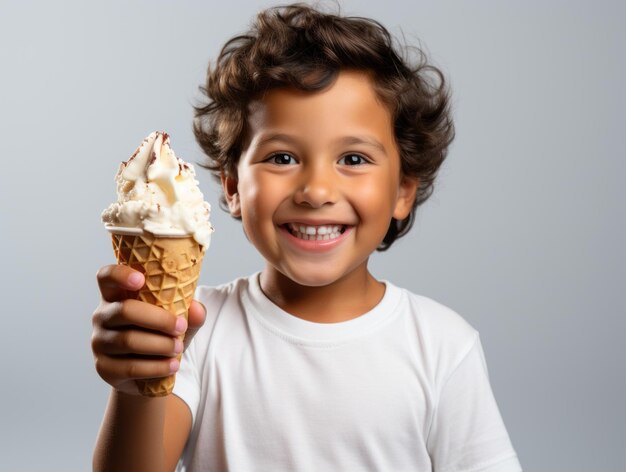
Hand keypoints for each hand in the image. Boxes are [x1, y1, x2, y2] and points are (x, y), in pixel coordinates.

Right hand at [92, 264, 205, 394]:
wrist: (148, 373)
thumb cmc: (161, 335)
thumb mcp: (177, 320)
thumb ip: (189, 311)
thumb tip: (197, 310)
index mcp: (116, 296)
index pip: (106, 277)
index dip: (119, 275)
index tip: (141, 279)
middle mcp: (102, 316)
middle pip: (125, 311)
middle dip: (158, 319)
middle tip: (180, 327)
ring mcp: (99, 343)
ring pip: (128, 340)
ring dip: (160, 345)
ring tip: (178, 348)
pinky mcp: (104, 368)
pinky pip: (130, 367)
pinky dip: (156, 367)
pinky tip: (172, 365)